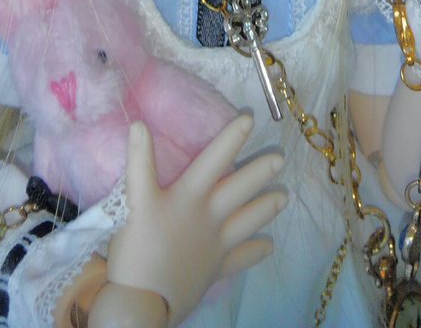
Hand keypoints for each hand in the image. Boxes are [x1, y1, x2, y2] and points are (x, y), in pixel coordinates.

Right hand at [106, 116, 286, 325]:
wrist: (145, 301)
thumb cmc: (139, 248)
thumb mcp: (136, 200)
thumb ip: (139, 161)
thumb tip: (139, 124)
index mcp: (191, 195)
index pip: (215, 159)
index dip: (232, 138)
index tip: (251, 119)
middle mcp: (210, 216)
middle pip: (239, 189)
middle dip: (260, 172)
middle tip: (281, 159)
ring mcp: (216, 244)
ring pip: (247, 221)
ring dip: (265, 208)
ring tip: (284, 197)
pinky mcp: (215, 269)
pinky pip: (241, 259)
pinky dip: (255, 252)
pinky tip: (269, 247)